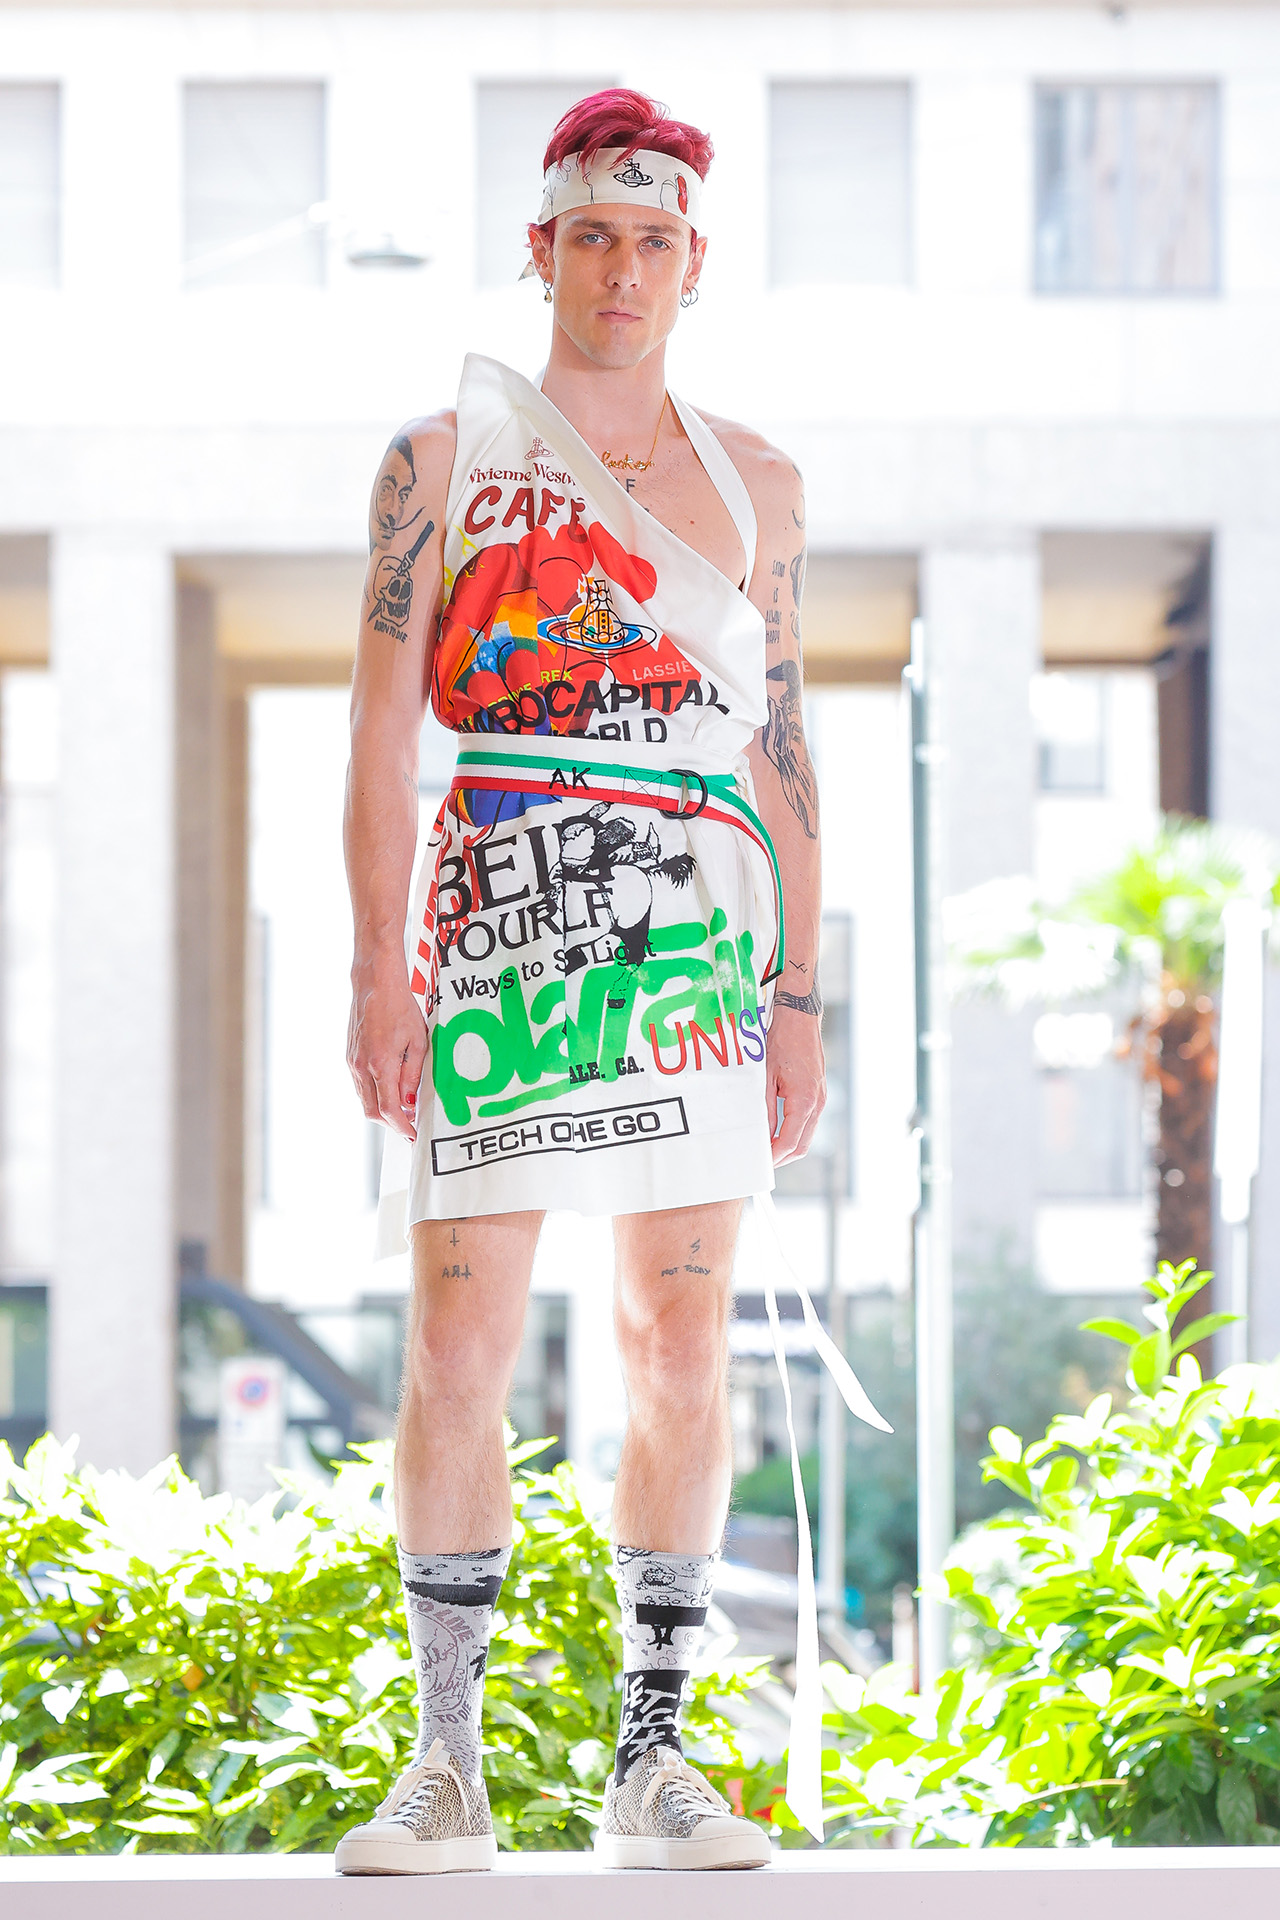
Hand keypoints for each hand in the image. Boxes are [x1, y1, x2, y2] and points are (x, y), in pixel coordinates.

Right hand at [347, 961, 427, 1142]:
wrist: (374, 984)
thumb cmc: (400, 1008)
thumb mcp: (418, 1042)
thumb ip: (413, 1076)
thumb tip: (410, 1102)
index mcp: (381, 1065)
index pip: (390, 1110)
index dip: (402, 1127)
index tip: (412, 1135)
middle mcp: (362, 1067)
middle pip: (372, 1112)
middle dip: (391, 1124)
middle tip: (410, 1125)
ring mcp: (352, 1062)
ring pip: (364, 1100)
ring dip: (382, 1110)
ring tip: (404, 1109)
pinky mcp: (350, 1057)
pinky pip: (360, 1086)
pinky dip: (374, 1095)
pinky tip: (390, 1089)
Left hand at [765, 1003, 825, 1165]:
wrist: (800, 1019)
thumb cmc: (781, 1042)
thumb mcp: (765, 1077)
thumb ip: (765, 1109)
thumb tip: (762, 1135)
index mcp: (804, 1101)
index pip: (790, 1142)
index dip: (774, 1157)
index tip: (760, 1164)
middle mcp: (817, 1103)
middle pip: (802, 1146)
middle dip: (782, 1158)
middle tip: (761, 1163)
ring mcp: (821, 1099)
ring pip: (807, 1136)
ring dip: (788, 1147)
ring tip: (767, 1150)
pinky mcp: (819, 1094)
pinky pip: (808, 1123)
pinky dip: (794, 1133)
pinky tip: (778, 1132)